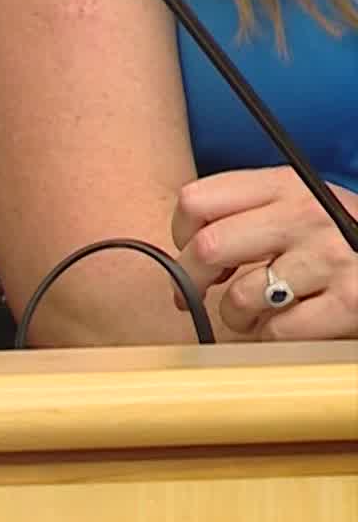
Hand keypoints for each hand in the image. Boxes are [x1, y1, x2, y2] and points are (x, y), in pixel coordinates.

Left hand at [171, 166, 357, 339]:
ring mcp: (331, 256)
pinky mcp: (350, 301)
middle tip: (194, 298)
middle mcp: (308, 214)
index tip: (190, 253)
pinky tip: (290, 324)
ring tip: (256, 313)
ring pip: (239, 298)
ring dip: (236, 317)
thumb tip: (182, 258)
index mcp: (287, 185)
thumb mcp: (300, 209)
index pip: (197, 200)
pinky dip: (272, 337)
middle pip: (207, 248)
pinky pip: (277, 331)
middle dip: (191, 282)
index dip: (180, 235)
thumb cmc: (341, 240)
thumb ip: (247, 218)